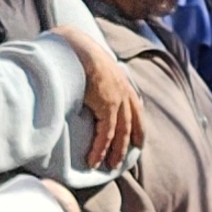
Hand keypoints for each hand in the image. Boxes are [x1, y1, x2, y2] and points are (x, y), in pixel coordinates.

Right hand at [66, 18, 140, 172]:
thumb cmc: (75, 50)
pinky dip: (100, 149)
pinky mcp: (107, 106)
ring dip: (114, 152)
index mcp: (122, 81)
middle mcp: (124, 91)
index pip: (135, 108)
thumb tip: (81, 82)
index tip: (138, 142)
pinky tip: (94, 161)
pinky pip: (106, 134)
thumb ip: (92, 76)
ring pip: (120, 134)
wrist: (74, 44)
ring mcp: (118, 99)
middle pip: (131, 125)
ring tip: (109, 166)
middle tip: (121, 161)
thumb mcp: (91, 63)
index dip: (137, 127)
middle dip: (126, 144)